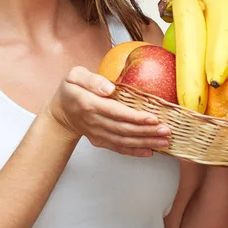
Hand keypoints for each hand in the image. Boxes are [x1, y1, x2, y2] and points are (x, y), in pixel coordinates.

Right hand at [44, 66, 170, 157]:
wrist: (60, 112)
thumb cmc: (71, 90)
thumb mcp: (74, 76)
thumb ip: (91, 80)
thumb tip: (109, 88)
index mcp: (88, 104)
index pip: (115, 112)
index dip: (134, 117)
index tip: (152, 118)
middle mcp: (94, 121)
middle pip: (123, 129)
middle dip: (147, 131)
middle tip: (166, 130)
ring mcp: (97, 133)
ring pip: (123, 140)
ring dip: (145, 142)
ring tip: (164, 140)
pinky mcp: (100, 141)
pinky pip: (118, 148)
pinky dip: (135, 151)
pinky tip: (150, 151)